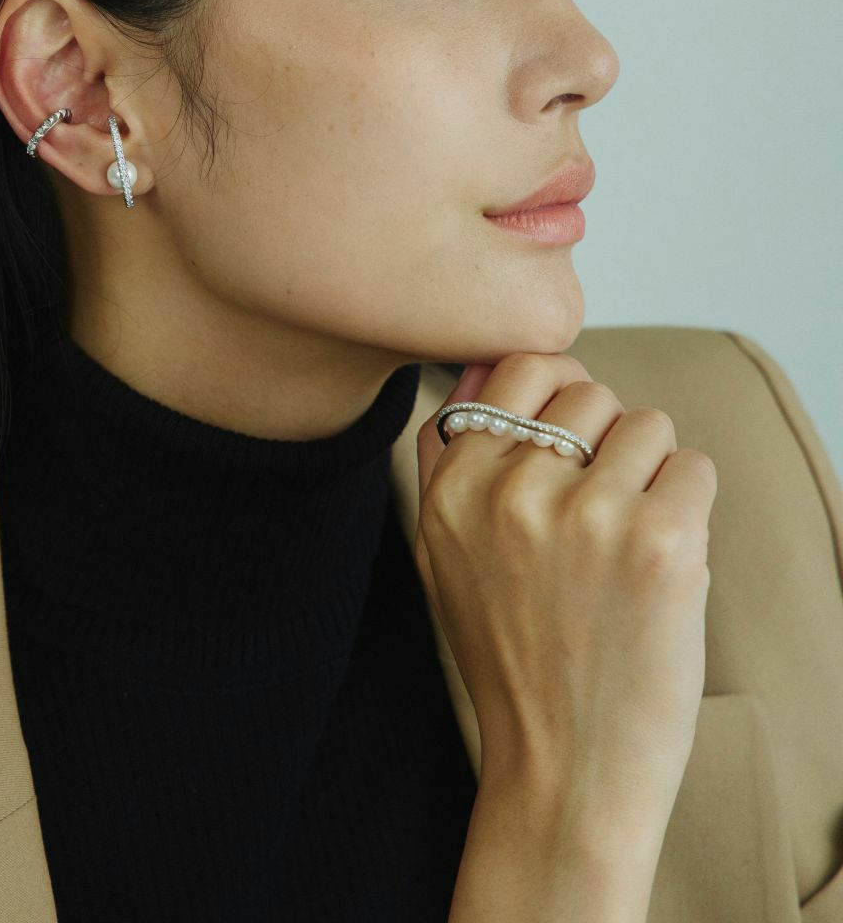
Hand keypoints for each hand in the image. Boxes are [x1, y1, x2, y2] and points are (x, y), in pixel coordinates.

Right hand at [414, 352, 717, 840]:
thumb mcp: (441, 554)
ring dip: (649, 473)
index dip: (554, 390)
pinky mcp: (661, 542)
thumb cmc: (508, 657)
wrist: (563, 766)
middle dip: (602, 436)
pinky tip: (661, 562)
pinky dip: (688, 507)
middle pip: (588, 390)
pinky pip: (694, 466)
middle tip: (597, 505)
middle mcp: (512, 490)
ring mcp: (587, 513)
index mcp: (454, 489)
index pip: (518, 369)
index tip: (570, 431)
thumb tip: (486, 369)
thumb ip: (448, 459)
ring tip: (626, 540)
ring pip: (647, 424)